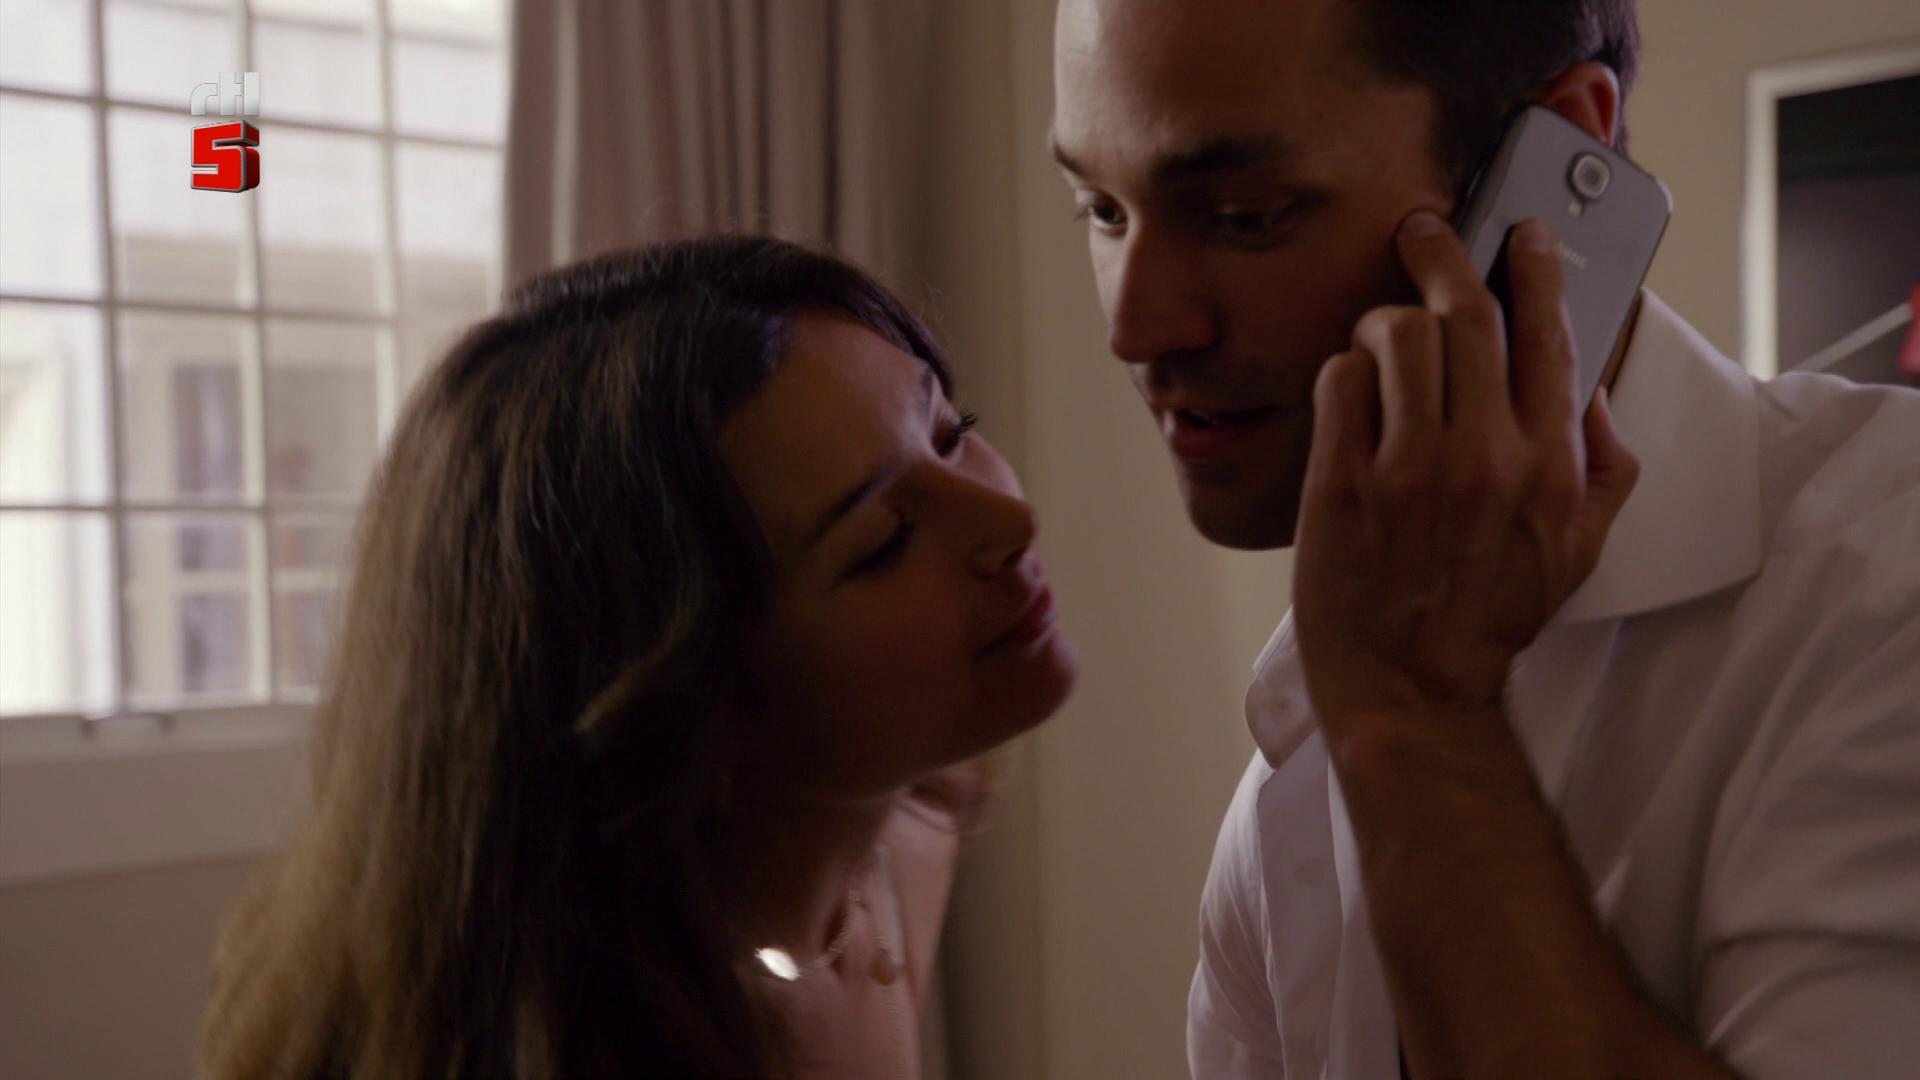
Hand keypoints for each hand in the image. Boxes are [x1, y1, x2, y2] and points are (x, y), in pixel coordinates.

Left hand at [1291, 211, 1639, 743]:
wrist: (1412, 689)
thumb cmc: (1489, 616)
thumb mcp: (1577, 549)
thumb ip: (1602, 466)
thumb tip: (1594, 389)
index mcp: (1550, 467)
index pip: (1550, 335)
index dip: (1536, 268)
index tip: (1524, 235)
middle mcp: (1484, 457)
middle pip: (1467, 315)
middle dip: (1445, 253)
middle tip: (1425, 231)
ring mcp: (1409, 468)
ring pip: (1396, 333)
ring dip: (1385, 318)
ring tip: (1382, 335)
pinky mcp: (1342, 482)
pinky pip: (1339, 381)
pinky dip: (1343, 372)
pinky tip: (1351, 393)